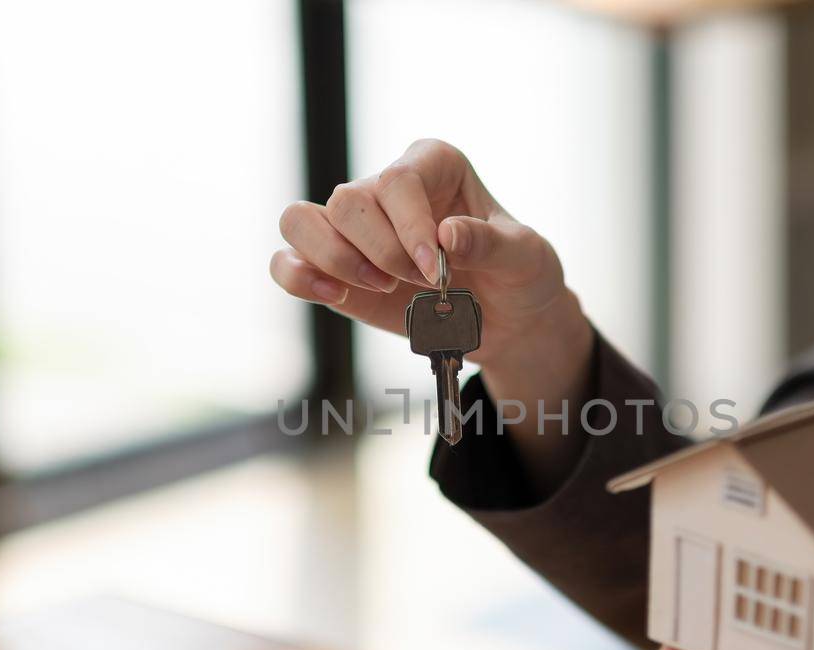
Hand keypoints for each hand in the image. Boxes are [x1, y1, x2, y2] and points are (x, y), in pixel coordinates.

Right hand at [271, 139, 581, 369]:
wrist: (510, 320)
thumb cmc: (520, 275)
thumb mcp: (526, 257)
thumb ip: (491, 244)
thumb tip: (447, 235)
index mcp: (434, 164)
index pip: (398, 180)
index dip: (410, 227)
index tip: (435, 268)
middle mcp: (388, 188)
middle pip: (348, 201)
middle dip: (382, 252)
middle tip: (422, 283)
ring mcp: (356, 229)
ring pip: (302, 221)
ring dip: (335, 260)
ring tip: (381, 288)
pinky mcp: (335, 269)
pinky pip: (287, 261)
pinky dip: (298, 278)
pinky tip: (333, 296)